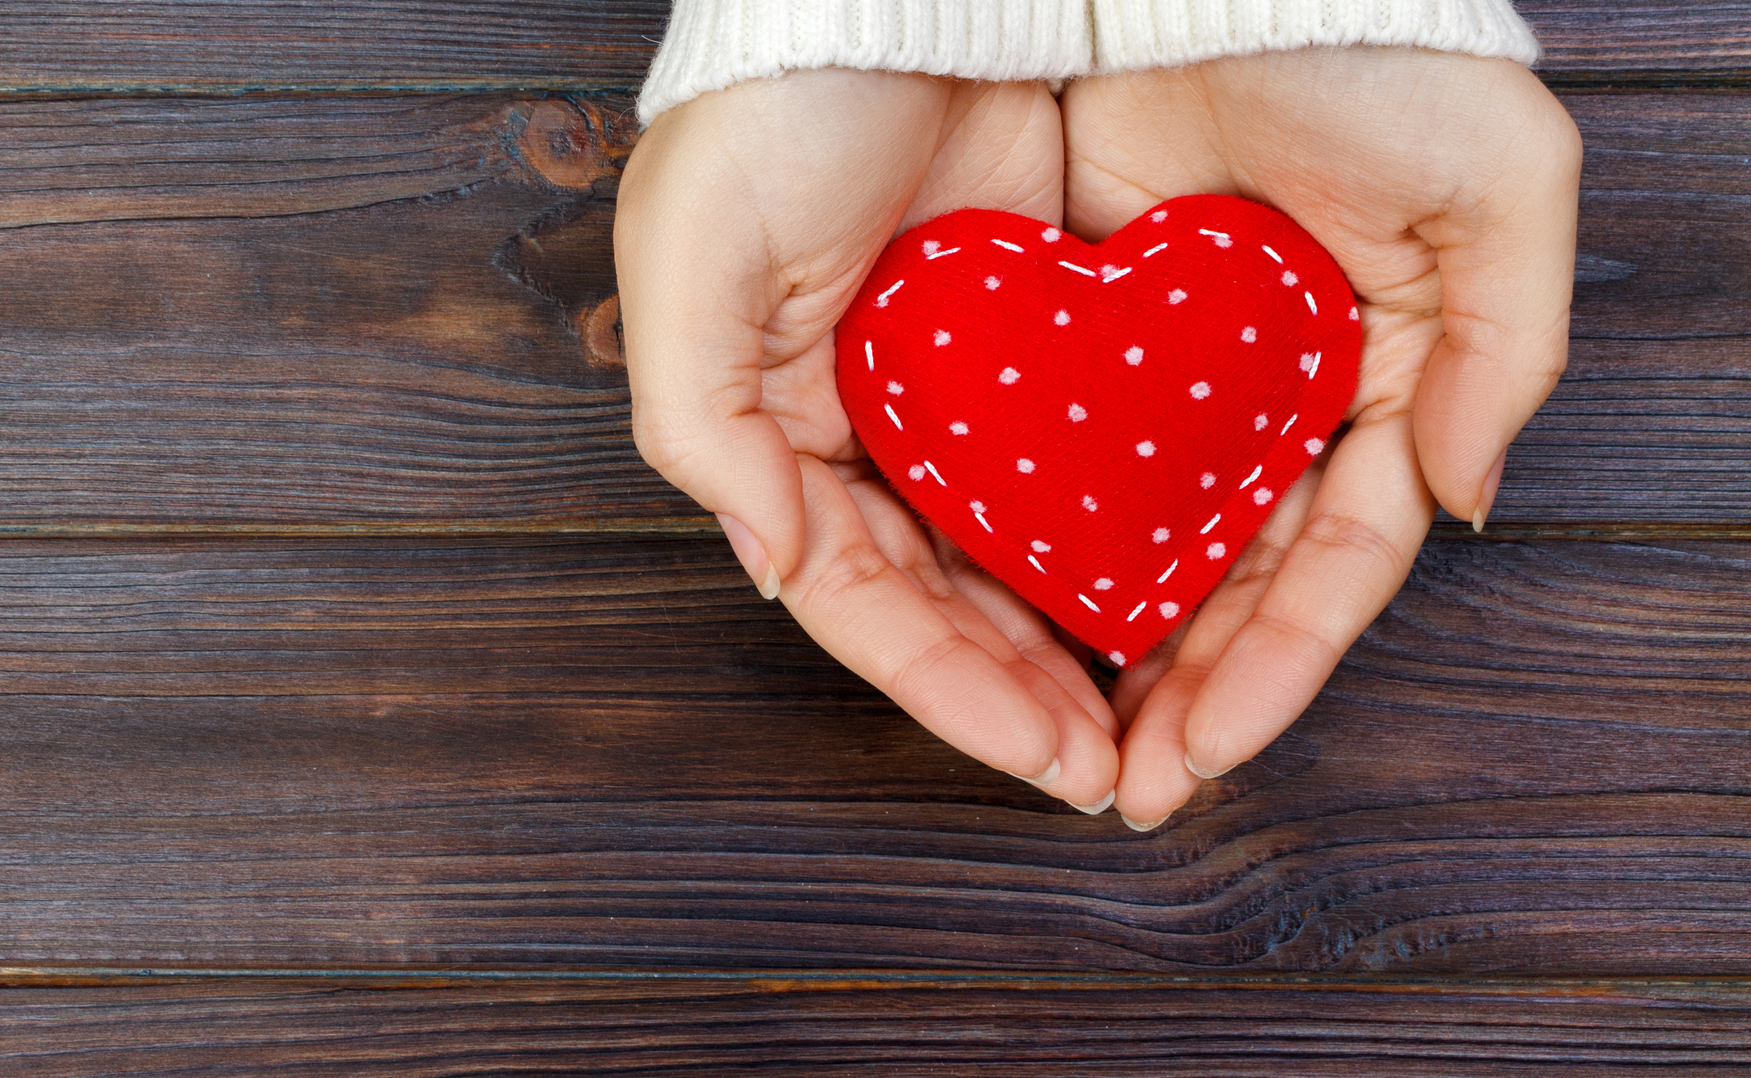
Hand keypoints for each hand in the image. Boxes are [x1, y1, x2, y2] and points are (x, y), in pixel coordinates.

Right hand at [615, 69, 1121, 810]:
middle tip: (1112, 773)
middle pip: (947, 595)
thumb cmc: (764, 113)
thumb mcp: (691, 266)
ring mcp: (963, 389)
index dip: (944, 687)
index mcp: (783, 430)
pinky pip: (1088, 459)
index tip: (1042, 758)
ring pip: (1021, 548)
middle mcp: (872, 427)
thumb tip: (772, 564)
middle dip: (1020, 692)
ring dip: (1075, 640)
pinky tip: (1180, 592)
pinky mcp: (1047, 335)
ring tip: (1156, 721)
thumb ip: (705, 428)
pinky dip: (1120, 531)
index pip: (858, 595)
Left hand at [1060, 48, 1581, 827]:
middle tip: (1124, 787)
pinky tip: (1004, 617)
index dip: (1276, 667)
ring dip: (1110, 649)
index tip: (1205, 751)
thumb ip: (1505, 350)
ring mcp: (1175, 382)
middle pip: (1230, 582)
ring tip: (1057, 743)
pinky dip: (1043, 543)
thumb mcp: (1500, 185)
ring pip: (1142, 546)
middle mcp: (1274, 404)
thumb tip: (1461, 503)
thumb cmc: (1379, 53)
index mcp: (1378, 387)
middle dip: (1187, 692)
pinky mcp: (1082, 340)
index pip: (1331, 563)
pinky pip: (1061, 464)